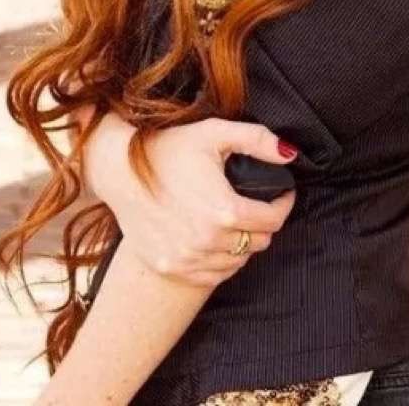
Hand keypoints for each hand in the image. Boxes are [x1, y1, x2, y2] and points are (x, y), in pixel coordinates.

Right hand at [85, 114, 297, 286]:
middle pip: (258, 243)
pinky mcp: (172, 268)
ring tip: (237, 220)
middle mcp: (208, 241)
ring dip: (244, 242)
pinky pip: (214, 275)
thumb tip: (290, 154)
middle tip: (258, 204)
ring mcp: (188, 259)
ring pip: (238, 261)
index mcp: (224, 210)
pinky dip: (222, 260)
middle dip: (265, 222)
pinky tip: (216, 238)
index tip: (282, 193)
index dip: (283, 204)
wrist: (119, 171)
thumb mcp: (214, 133)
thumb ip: (257, 140)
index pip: (273, 220)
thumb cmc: (168, 148)